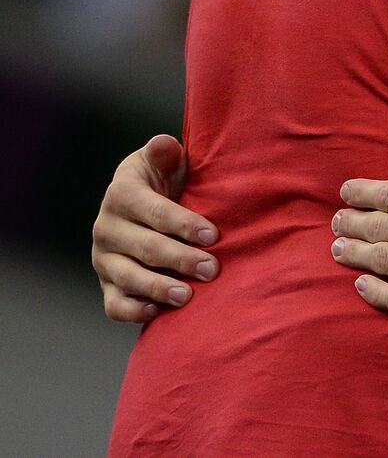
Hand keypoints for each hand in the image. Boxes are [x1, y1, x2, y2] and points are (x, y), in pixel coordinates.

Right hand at [92, 135, 220, 321]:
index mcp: (122, 194)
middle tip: (213, 269)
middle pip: (146, 248)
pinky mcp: (107, 284)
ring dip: (159, 288)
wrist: (143, 205)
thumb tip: (163, 144)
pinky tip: (156, 313)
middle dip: (182, 259)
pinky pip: (114, 304)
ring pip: (129, 278)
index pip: (155, 212)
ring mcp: (104, 259)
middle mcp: (107, 228)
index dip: (184, 224)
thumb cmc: (163, 180)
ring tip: (187, 296)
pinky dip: (132, 311)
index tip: (213, 235)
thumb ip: (164, 153)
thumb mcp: (163, 161)